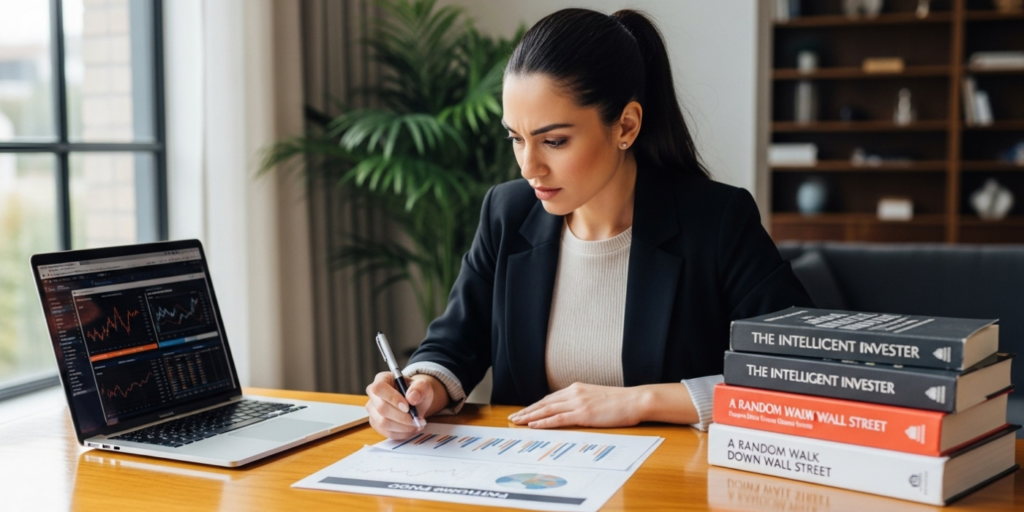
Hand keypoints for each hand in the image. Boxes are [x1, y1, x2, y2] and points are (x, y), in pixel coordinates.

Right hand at [365, 372, 434, 439]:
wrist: (415, 402)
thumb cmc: (416, 391)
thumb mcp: (423, 386)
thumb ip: (420, 388)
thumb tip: (412, 397)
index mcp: (382, 379)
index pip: (379, 388)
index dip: (392, 398)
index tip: (408, 407)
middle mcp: (373, 394)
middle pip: (381, 408)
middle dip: (402, 417)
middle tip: (417, 419)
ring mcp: (373, 410)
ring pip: (383, 423)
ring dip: (403, 427)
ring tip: (417, 424)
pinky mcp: (376, 423)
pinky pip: (386, 432)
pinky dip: (401, 433)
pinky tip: (411, 429)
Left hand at [507, 383, 646, 428]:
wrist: (635, 400)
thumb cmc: (620, 402)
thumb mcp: (597, 398)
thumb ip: (583, 401)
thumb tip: (573, 411)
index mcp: (576, 388)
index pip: (550, 398)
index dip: (535, 405)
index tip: (524, 411)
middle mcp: (574, 393)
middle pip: (544, 403)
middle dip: (527, 410)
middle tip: (513, 417)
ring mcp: (578, 403)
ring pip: (547, 410)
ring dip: (530, 416)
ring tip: (517, 422)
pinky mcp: (583, 414)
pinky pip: (558, 418)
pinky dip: (544, 422)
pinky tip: (534, 425)